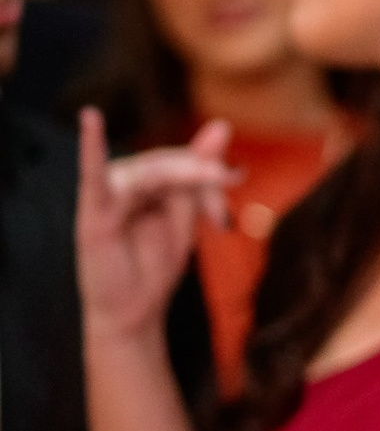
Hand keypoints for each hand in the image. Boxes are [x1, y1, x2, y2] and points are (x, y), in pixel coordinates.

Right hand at [76, 112, 236, 341]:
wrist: (135, 312)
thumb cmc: (152, 266)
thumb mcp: (185, 217)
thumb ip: (199, 175)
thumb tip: (221, 125)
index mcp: (141, 183)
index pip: (177, 160)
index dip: (207, 168)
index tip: (237, 178)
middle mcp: (119, 184)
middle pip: (164, 162)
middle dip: (201, 173)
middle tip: (233, 177)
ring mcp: (104, 198)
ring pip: (146, 171)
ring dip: (183, 172)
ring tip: (216, 176)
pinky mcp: (92, 215)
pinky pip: (91, 177)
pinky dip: (91, 147)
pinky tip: (91, 119)